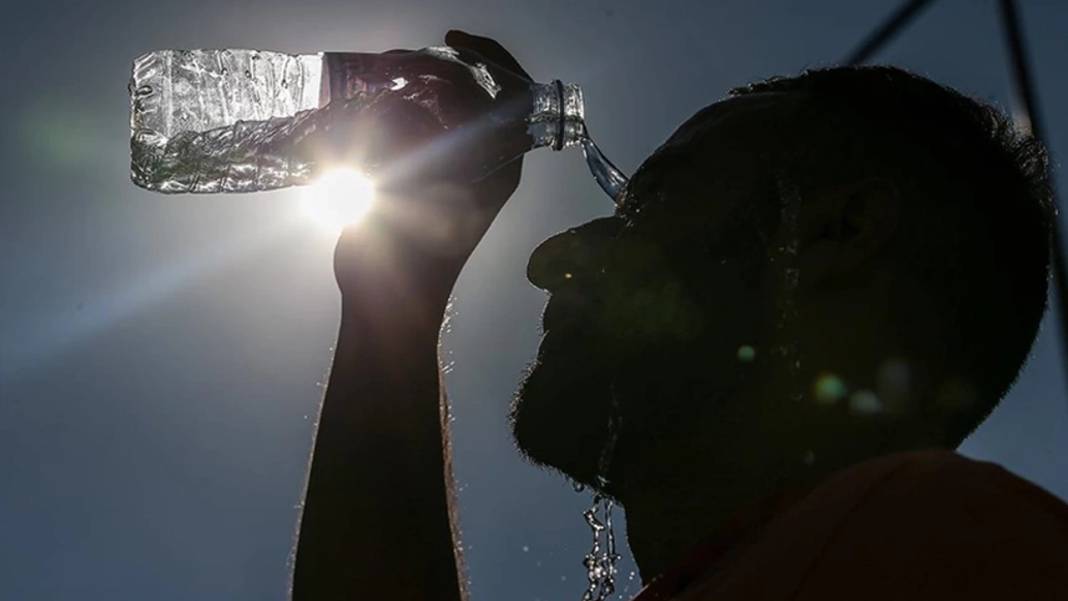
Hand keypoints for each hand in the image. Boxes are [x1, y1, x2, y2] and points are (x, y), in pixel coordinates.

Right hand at [334, 30, 532, 313]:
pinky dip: (395, 110)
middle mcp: (484, 162)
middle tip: (394, 62)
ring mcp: (453, 170)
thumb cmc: (410, 257)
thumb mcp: (409, 190)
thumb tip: (391, 101)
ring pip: (443, 107)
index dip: (486, 58)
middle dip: (436, 67)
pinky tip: (368, 104)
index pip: (509, 93)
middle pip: (474, 92)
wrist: (390, 305)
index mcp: (500, 165)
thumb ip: (404, 136)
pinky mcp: (423, 178)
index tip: (448, 42)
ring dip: (413, 86)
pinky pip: (417, 128)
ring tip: (379, 77)